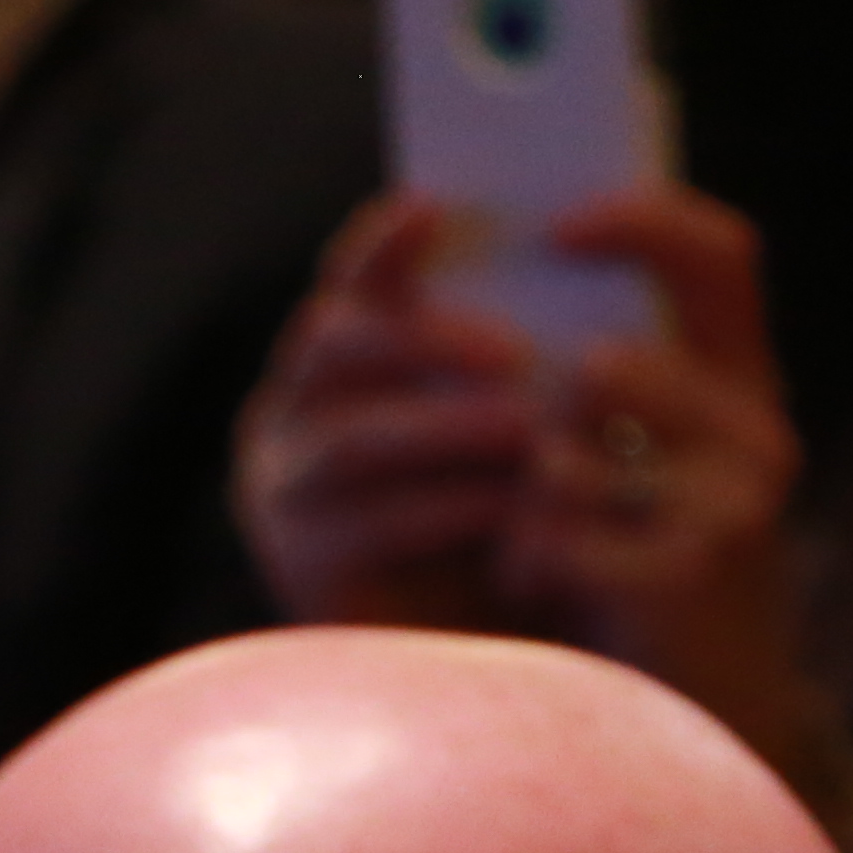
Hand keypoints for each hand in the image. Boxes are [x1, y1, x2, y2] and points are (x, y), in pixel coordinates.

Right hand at [236, 194, 550, 629]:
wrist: (505, 646)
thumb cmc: (526, 513)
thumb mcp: (529, 415)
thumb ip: (525, 345)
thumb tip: (570, 252)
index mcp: (346, 356)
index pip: (355, 279)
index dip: (383, 243)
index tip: (433, 207)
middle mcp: (295, 409)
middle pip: (336, 341)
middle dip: (427, 341)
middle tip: (517, 354)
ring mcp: (283, 485)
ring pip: (350, 435)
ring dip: (444, 429)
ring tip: (528, 432)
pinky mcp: (296, 560)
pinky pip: (366, 522)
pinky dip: (447, 511)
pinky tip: (512, 512)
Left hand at [489, 189, 818, 763]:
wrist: (678, 725)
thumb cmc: (619, 580)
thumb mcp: (616, 463)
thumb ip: (579, 380)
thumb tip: (473, 273)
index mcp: (738, 385)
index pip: (718, 254)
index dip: (641, 221)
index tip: (555, 227)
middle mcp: (755, 433)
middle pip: (606, 363)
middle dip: (528, 417)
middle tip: (513, 469)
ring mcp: (732, 504)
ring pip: (561, 453)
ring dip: (520, 502)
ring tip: (538, 543)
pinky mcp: (689, 574)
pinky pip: (551, 530)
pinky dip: (522, 560)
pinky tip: (538, 588)